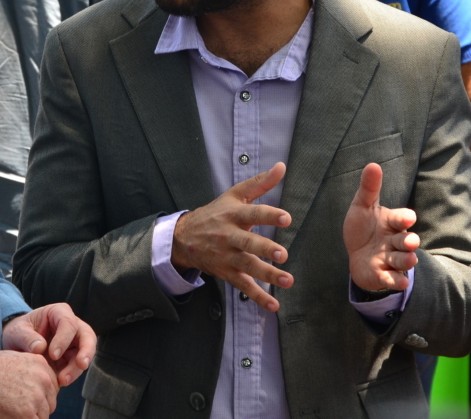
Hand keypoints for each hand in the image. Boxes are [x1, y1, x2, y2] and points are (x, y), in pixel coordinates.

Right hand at [0, 350, 58, 418]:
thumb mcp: (15, 360)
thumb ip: (32, 371)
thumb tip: (41, 387)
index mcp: (41, 364)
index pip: (52, 387)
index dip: (40, 395)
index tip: (25, 398)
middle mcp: (43, 379)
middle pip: (50, 402)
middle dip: (37, 408)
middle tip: (17, 406)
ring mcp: (36, 397)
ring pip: (43, 415)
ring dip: (30, 416)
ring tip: (11, 410)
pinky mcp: (27, 414)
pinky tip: (11, 416)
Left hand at [2, 304, 95, 385]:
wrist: (15, 345)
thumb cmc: (18, 332)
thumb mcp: (16, 331)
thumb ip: (26, 337)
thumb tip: (40, 347)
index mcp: (58, 313)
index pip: (68, 323)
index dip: (64, 339)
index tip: (53, 355)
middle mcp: (70, 326)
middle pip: (87, 335)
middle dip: (86, 350)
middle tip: (81, 364)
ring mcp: (73, 343)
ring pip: (85, 353)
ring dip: (77, 368)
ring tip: (63, 380)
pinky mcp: (71, 358)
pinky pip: (76, 366)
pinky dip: (71, 374)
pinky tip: (61, 381)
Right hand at [172, 162, 293, 311]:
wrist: (184, 236)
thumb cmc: (216, 213)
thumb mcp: (235, 195)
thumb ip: (260, 183)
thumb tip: (282, 166)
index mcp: (234, 214)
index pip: (253, 212)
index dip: (269, 215)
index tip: (286, 218)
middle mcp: (230, 235)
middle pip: (248, 242)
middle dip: (264, 249)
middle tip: (282, 254)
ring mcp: (227, 256)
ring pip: (247, 266)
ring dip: (267, 275)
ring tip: (286, 280)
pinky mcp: (226, 272)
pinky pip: (243, 286)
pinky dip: (258, 296)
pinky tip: (273, 304)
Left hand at [343, 163, 419, 290]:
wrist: (357, 255)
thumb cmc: (363, 228)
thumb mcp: (362, 206)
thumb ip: (369, 188)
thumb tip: (373, 164)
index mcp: (391, 222)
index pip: (400, 219)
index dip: (403, 218)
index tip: (407, 217)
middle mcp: (394, 241)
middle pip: (405, 241)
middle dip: (409, 241)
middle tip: (411, 241)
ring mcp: (389, 259)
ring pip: (401, 260)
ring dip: (405, 260)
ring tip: (409, 259)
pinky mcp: (383, 274)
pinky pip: (391, 278)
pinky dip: (396, 280)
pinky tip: (399, 282)